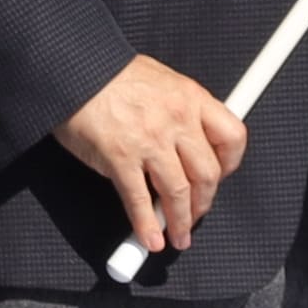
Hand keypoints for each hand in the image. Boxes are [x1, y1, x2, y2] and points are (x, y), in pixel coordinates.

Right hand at [59, 55, 249, 255]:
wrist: (75, 69)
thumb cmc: (112, 75)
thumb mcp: (162, 82)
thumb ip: (181, 109)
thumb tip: (191, 140)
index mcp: (192, 98)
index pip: (232, 137)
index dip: (230, 165)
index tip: (220, 178)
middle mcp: (177, 121)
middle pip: (207, 173)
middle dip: (204, 202)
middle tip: (196, 214)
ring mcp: (150, 142)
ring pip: (178, 192)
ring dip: (180, 221)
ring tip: (178, 236)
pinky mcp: (120, 159)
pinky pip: (139, 201)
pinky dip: (146, 226)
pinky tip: (150, 239)